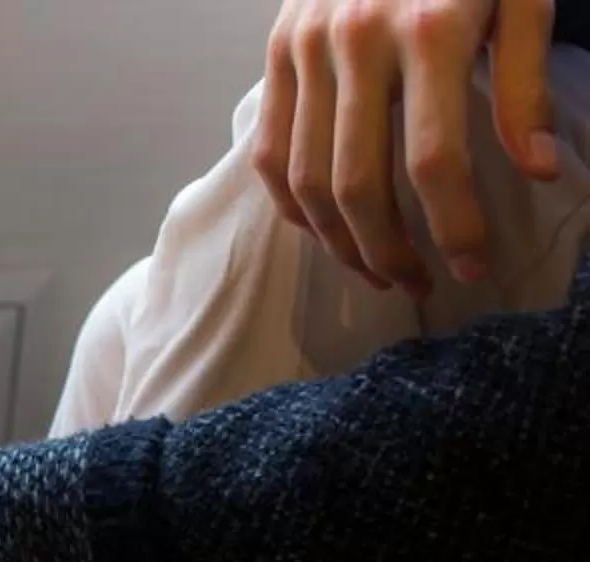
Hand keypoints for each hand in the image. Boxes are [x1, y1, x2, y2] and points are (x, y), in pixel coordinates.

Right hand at [255, 0, 560, 295]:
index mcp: (428, 29)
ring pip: (308, 177)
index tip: (472, 266)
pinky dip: (295, 204)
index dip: (453, 226)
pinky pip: (273, 150)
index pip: (434, 160)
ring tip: (378, 269)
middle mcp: (355, 42)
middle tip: (421, 283)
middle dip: (390, 249)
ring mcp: (306, 47)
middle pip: (360, 182)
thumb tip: (536, 172)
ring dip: (341, 239)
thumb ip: (523, 82)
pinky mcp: (278, 51)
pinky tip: (328, 231)